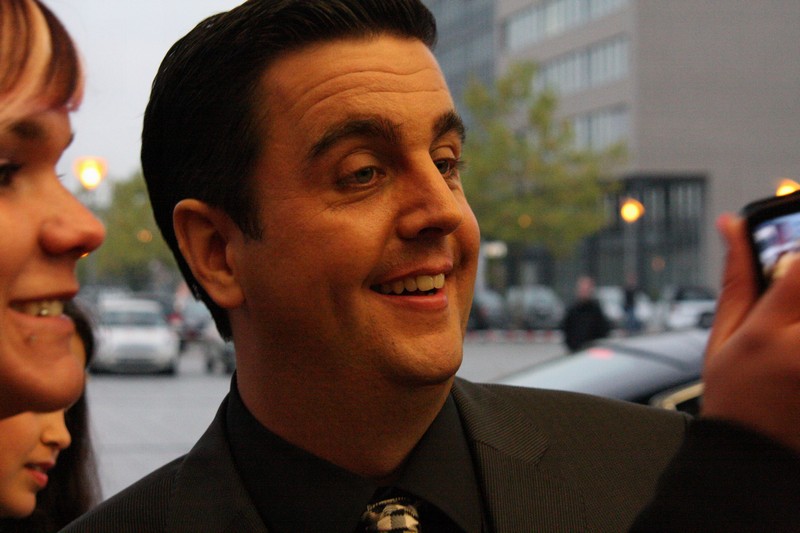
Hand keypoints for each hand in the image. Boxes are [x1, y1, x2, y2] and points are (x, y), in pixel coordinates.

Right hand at [702, 214, 799, 451]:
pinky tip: (794, 341)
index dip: (795, 250)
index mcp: (770, 331)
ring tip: (789, 329)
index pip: (799, 267)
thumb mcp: (724, 335)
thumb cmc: (736, 397)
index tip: (790, 259)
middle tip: (788, 303)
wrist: (758, 454)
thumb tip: (731, 226)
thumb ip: (737, 279)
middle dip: (799, 283)